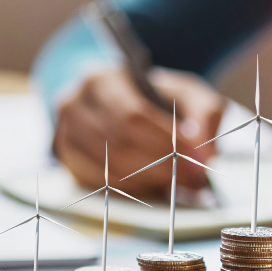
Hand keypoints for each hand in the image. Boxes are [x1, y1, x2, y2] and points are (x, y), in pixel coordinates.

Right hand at [53, 65, 224, 195]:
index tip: (196, 157)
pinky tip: (154, 187)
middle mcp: (73, 105)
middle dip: (161, 165)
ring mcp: (66, 135)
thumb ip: (205, 115)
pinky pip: (100, 185)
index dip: (166, 141)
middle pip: (119, 145)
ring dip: (149, 181)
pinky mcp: (69, 162)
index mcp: (102, 79)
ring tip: (178, 182)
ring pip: (109, 169)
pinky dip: (131, 190)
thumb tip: (206, 154)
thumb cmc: (157, 99)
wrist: (121, 102)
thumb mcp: (188, 94)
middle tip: (192, 177)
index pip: (132, 116)